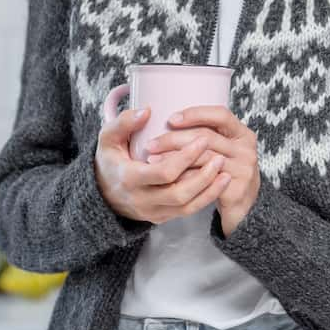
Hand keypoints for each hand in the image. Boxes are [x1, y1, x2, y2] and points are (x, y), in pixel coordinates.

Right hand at [94, 107, 231, 224]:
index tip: (203, 139)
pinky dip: (204, 199)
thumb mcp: (108, 139)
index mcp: (129, 179)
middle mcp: (141, 200)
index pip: (163, 172)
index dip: (185, 157)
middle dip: (203, 177)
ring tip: (226, 173)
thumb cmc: (110, 160)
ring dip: (209, 191)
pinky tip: (218, 185)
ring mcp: (152, 212)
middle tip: (221, 158)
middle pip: (179, 194)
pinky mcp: (162, 218)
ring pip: (186, 207)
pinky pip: (186, 212)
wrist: (103, 193)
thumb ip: (124, 122)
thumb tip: (147, 111)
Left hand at [145, 105, 259, 236]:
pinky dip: (183, 179)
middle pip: (206, 138)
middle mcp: (246, 150)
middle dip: (175, 139)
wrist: (242, 206)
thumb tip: (160, 118)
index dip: (195, 114)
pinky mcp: (236, 191)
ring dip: (174, 159)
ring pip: (203, 160)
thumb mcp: (223, 147)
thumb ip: (204, 133)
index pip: (220, 115)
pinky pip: (204, 183)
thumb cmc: (225, 171)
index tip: (171, 119)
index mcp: (242, 134)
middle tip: (151, 144)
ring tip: (153, 160)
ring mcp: (243, 171)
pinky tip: (165, 179)